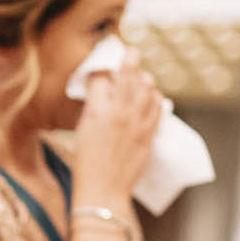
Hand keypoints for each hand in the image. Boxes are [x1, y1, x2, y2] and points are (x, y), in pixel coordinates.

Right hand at [71, 47, 160, 209]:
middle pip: (128, 74)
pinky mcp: (148, 134)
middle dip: (129, 58)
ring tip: (142, 77)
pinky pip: (157, 107)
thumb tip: (103, 95)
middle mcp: (118, 113)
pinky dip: (155, 98)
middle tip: (131, 51)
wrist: (103, 190)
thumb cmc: (86, 164)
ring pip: (147, 88)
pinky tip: (152, 97)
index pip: (101, 77)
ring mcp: (136, 123)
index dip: (101, 67)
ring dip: (144, 78)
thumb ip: (94, 110)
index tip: (102, 65)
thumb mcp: (82, 131)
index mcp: (96, 111)